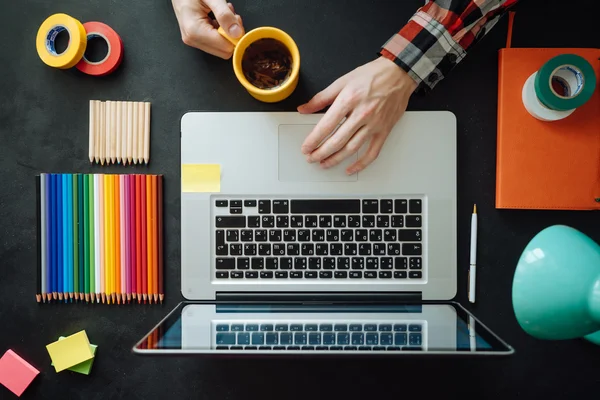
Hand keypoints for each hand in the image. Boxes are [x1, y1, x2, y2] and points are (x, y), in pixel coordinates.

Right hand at [172, 0, 243, 58]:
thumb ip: (224, 15)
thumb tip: (236, 33)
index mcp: (194, 31)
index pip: (225, 48)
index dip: (235, 35)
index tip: (235, 19)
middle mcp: (192, 39)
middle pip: (224, 51)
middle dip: (232, 34)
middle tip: (230, 15)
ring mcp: (194, 40)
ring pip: (222, 47)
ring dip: (227, 31)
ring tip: (222, 13)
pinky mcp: (196, 38)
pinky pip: (216, 42)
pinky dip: (222, 30)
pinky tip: (218, 17)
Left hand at [298, 57, 416, 174]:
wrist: (399, 73)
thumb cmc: (373, 75)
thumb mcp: (342, 81)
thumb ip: (321, 98)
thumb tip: (304, 108)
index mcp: (349, 100)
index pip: (326, 126)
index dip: (313, 140)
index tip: (305, 147)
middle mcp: (362, 114)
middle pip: (337, 141)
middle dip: (320, 153)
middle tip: (311, 158)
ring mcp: (374, 124)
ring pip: (352, 149)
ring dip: (335, 159)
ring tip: (324, 164)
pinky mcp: (384, 131)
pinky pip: (372, 152)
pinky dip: (360, 164)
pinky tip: (350, 169)